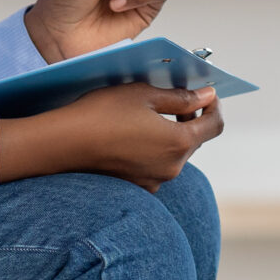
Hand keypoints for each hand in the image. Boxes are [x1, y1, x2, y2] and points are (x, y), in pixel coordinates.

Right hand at [0, 84, 221, 191]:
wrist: (64, 144)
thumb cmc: (102, 113)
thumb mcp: (144, 94)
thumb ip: (180, 96)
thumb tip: (206, 96)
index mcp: (178, 142)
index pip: (215, 125)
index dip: (214, 106)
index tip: (206, 93)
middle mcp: (172, 167)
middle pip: (195, 139)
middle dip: (190, 117)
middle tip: (173, 97)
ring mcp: (155, 180)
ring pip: (175, 153)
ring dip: (171, 133)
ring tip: (148, 115)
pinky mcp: (138, 186)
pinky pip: (156, 164)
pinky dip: (153, 148)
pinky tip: (132, 134)